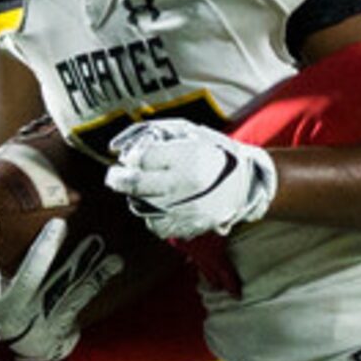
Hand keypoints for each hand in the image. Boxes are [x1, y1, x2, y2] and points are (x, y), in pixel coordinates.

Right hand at [0, 209, 120, 360]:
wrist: (23, 352)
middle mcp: (13, 308)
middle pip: (28, 278)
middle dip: (43, 253)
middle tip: (59, 224)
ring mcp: (40, 317)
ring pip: (63, 287)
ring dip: (81, 262)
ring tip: (96, 240)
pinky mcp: (62, 323)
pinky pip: (82, 296)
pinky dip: (99, 277)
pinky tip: (115, 261)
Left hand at [106, 119, 277, 240]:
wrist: (245, 184)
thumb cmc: (213, 153)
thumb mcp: (189, 133)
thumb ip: (156, 135)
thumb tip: (122, 150)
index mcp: (189, 159)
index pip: (142, 158)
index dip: (130, 157)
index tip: (128, 157)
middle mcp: (185, 186)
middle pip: (135, 184)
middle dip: (119, 179)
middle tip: (116, 175)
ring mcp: (186, 210)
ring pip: (141, 207)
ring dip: (136, 197)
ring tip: (146, 187)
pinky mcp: (188, 227)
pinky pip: (155, 224)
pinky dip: (151, 214)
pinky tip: (159, 204)